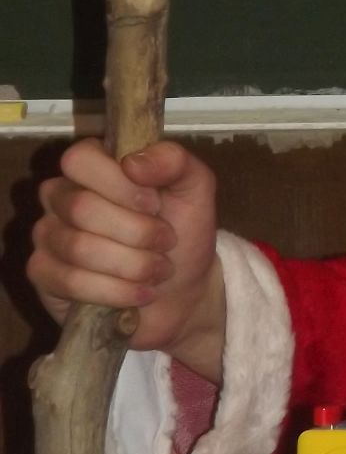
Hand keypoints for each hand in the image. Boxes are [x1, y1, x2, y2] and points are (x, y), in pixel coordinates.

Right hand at [26, 139, 225, 383]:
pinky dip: (114, 291)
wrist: (182, 292)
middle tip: (165, 242)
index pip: (80, 159)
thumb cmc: (183, 233)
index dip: (119, 185)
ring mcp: (48, 234)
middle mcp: (61, 195)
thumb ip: (175, 161)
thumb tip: (133, 162)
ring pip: (78, 247)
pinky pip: (68, 281)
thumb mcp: (194, 189)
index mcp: (93, 165)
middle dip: (137, 232)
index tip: (155, 205)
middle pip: (81, 208)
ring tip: (158, 270)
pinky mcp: (43, 274)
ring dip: (132, 264)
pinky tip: (139, 293)